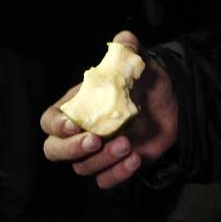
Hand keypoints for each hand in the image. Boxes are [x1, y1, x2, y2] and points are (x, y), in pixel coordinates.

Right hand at [41, 30, 178, 189]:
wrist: (170, 104)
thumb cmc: (145, 81)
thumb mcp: (138, 62)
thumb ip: (128, 49)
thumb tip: (124, 40)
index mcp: (76, 106)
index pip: (50, 121)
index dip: (56, 125)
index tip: (75, 125)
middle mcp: (81, 131)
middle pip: (54, 150)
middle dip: (70, 149)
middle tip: (95, 140)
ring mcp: (97, 152)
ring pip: (82, 167)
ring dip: (102, 159)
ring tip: (127, 143)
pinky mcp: (114, 166)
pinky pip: (105, 181)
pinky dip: (118, 174)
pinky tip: (136, 158)